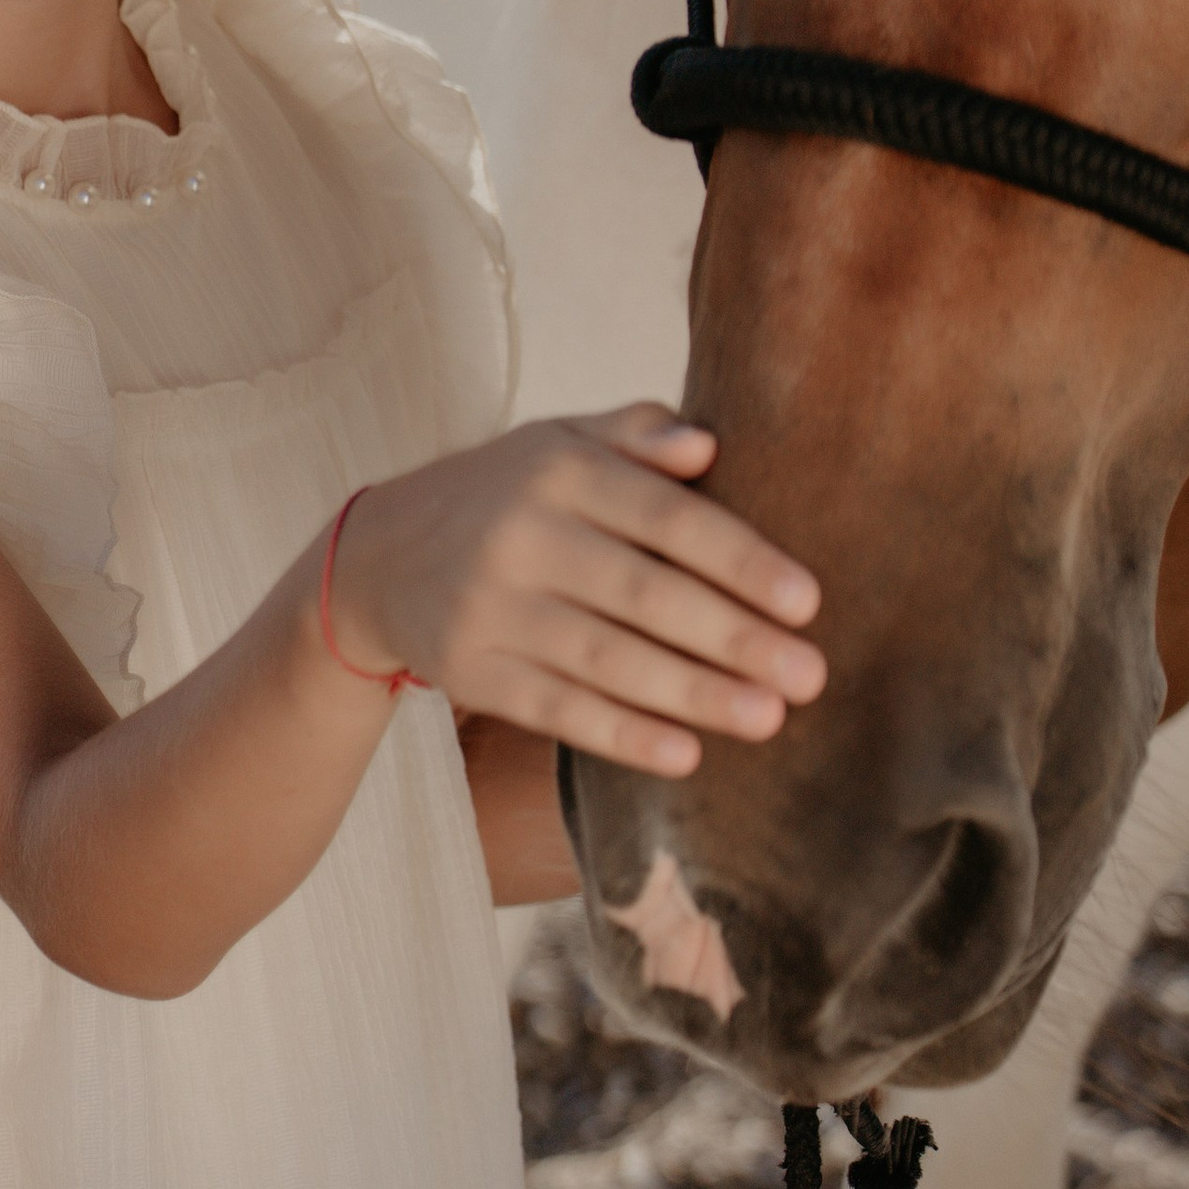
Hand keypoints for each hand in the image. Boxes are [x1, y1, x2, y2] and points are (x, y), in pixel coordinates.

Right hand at [328, 407, 824, 778]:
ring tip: (767, 718)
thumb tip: (708, 445)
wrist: (379, 557)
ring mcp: (491, 608)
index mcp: (559, 470)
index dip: (739, 560)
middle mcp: (523, 535)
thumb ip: (636, 434)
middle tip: (810, 677)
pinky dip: (621, 734)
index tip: (808, 602)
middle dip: (733, 639)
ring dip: (692, 694)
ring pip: (605, 658)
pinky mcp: (470, 670)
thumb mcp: (559, 442)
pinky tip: (684, 755)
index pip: (664, 516)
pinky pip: (555, 709)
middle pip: (643, 593)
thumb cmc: (505, 495)